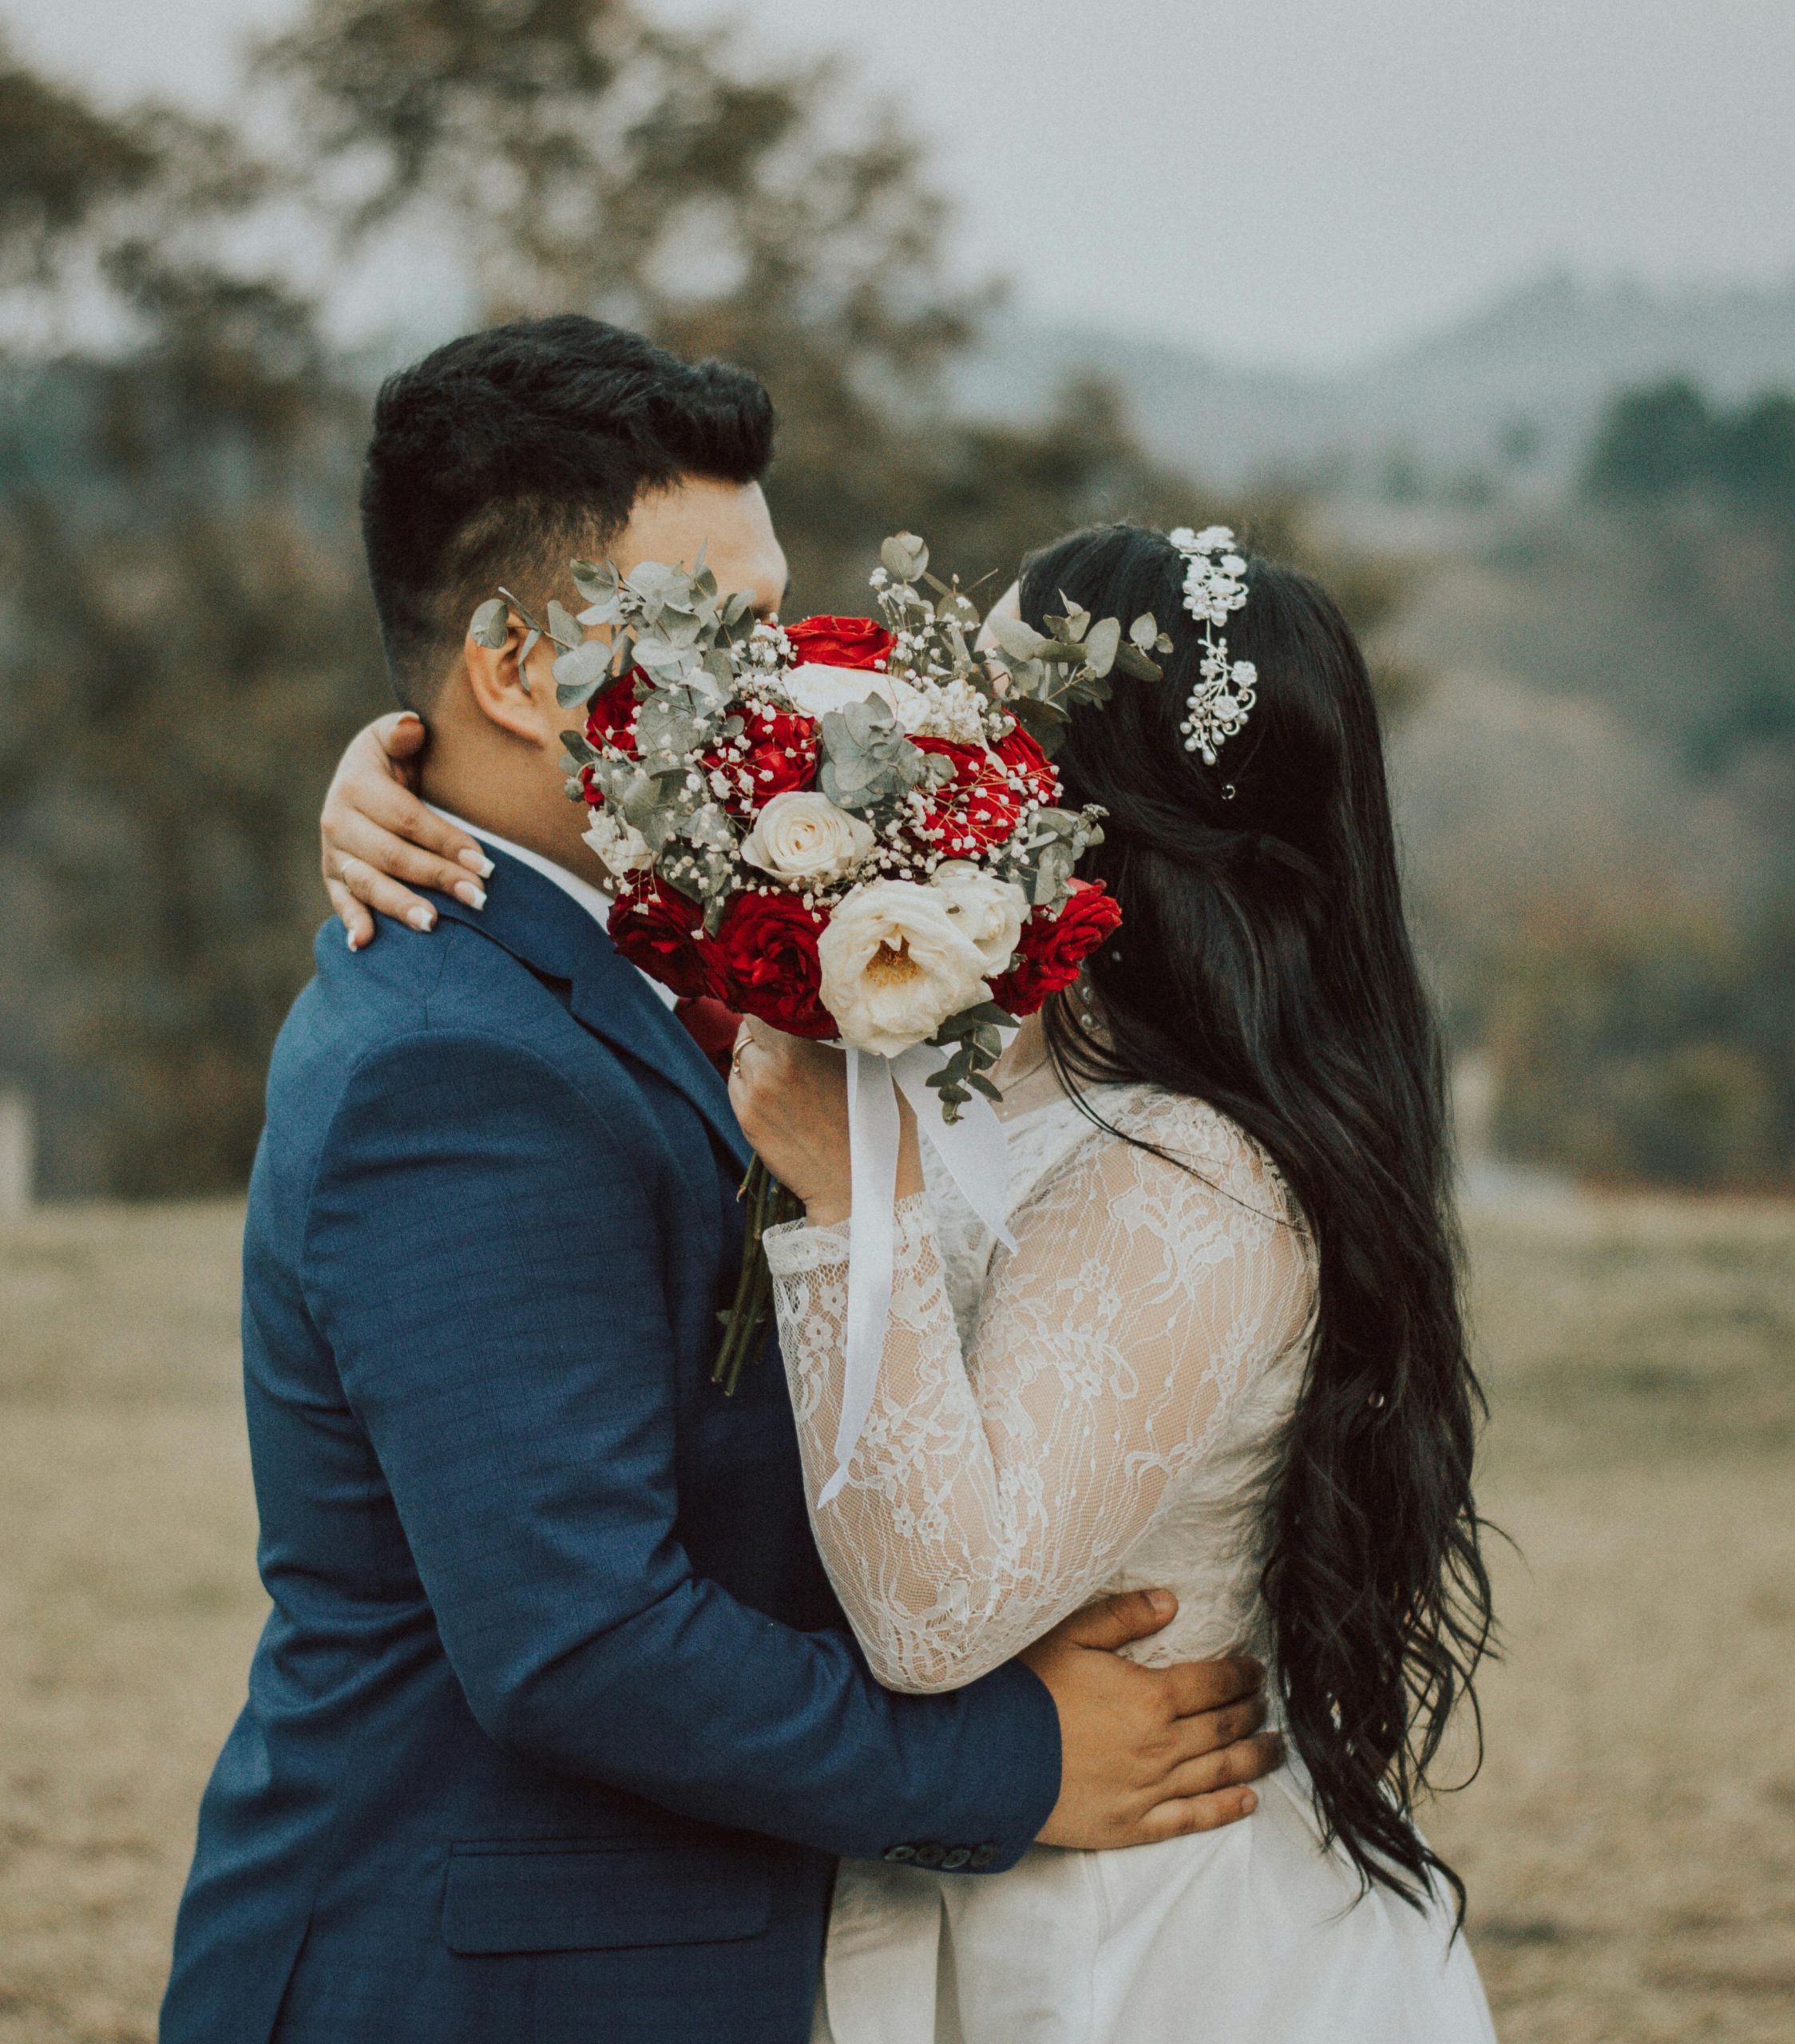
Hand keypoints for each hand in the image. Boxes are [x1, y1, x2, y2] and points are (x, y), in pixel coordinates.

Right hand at [321, 712, 493, 948]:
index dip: (445, 840)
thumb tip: (412, 728)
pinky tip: (364, 943)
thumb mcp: (395, 737)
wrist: (364, 778)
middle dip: (438, 877)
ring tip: (433, 923)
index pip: (407, 819)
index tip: (485, 862)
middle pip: (393, 856)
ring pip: (368, 883)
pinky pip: (341, 902)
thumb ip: (402, 733)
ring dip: (401, 905)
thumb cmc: (395, 758)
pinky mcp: (333, 877)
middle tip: (479, 897)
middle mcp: (337, 821)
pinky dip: (351, 923)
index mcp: (356, 785)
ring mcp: (334, 853)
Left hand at [726, 1019, 922, 1225]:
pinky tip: (781, 1091)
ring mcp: (752, 1096)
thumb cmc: (878, 1125)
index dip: (774, 999)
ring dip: (756, 1054)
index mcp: (797, 1048)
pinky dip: (752, 1080)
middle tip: (787, 1032)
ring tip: (788, 1066)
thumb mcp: (870, 1067)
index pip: (763, 1004)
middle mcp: (767, 1068)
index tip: (786, 1001)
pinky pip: (738, 1084)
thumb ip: (843, 1034)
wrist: (859, 1186)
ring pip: (740, 1056)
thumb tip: (833, 1007)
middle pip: (747, 1027)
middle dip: (765, 1026)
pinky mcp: (745, 1120)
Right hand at [1024, 1590, 1283, 1848]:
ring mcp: (1149, 1790)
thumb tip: (1171, 1602)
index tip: (1255, 1669)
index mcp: (1150, 1696)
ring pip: (1218, 1773)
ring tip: (1275, 1749)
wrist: (986, 1759)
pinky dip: (1225, 1810)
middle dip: (1251, 1712)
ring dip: (1253, 1759)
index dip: (1241, 1674)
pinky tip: (1247, 1802)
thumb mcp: (1068, 1634)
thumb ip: (1123, 1616)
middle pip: (1223, 1727)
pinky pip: (1191, 1819)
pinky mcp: (1131, 1826)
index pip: (1214, 1683)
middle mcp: (1161, 1746)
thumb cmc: (1024, 1689)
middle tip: (1266, 1704)